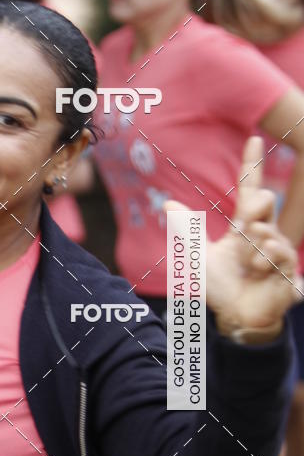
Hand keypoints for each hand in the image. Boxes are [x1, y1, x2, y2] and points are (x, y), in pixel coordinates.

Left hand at [165, 137, 302, 341]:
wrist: (234, 317)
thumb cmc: (220, 288)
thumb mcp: (198, 257)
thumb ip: (186, 230)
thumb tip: (167, 203)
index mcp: (243, 226)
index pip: (249, 189)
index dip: (251, 165)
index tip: (253, 138)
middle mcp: (263, 233)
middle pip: (263, 200)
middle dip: (254, 208)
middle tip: (246, 228)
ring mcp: (277, 249)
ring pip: (267, 231)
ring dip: (252, 250)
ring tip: (247, 266)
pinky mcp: (288, 268)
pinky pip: (278, 252)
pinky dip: (264, 261)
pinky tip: (258, 271)